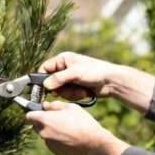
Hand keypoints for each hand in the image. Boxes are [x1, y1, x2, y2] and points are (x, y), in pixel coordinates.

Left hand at [26, 101, 127, 154]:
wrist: (95, 144)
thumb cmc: (83, 123)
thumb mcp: (70, 107)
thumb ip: (54, 105)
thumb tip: (45, 105)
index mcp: (44, 120)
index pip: (29, 115)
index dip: (33, 112)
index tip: (39, 111)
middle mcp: (43, 132)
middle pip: (35, 125)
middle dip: (42, 121)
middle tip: (56, 119)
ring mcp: (48, 143)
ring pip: (44, 134)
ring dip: (50, 131)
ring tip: (66, 129)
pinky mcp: (55, 152)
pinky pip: (51, 143)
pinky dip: (56, 140)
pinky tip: (68, 138)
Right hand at [39, 51, 154, 113]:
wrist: (112, 82)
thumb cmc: (94, 72)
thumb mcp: (75, 73)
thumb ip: (58, 79)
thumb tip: (44, 86)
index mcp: (62, 60)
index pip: (45, 69)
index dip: (42, 79)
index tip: (43, 89)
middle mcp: (64, 69)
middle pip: (51, 82)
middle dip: (60, 88)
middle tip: (67, 90)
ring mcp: (70, 79)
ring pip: (60, 90)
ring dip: (70, 93)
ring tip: (81, 91)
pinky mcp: (76, 88)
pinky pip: (68, 95)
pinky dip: (75, 95)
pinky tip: (85, 93)